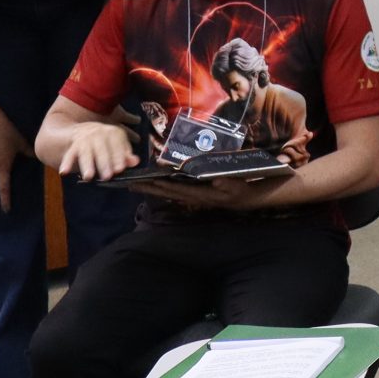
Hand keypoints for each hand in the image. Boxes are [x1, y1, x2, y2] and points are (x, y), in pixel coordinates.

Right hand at [56, 122, 137, 181]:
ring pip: (86, 152)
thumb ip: (126, 155)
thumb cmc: (107, 144)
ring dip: (87, 164)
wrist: (84, 132)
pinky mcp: (73, 145)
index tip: (120, 169)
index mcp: (113, 132)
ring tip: (89, 177)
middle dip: (104, 163)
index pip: (117, 144)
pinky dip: (66, 163)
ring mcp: (84, 138)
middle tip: (108, 176)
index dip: (119, 157)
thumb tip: (135, 162)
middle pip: (101, 149)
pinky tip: (64, 172)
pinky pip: (69, 155)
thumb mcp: (118, 147)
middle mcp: (98, 132)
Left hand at [141, 174, 280, 211]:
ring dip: (152, 189)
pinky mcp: (194, 194)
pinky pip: (174, 191)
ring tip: (136, 185)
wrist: (248, 198)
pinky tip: (153, 185)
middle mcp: (194, 197)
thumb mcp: (239, 185)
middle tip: (130, 184)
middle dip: (149, 188)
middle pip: (168, 193)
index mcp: (202, 194)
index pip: (178, 189)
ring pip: (168, 193)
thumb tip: (217, 179)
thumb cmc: (243, 189)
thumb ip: (228, 183)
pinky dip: (162, 188)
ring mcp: (193, 196)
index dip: (162, 185)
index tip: (147, 181)